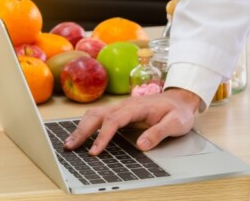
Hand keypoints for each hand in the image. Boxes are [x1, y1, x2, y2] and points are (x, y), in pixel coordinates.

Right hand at [64, 88, 200, 154]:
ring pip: (97, 113)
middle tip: (70, 146)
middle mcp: (126, 105)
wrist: (179, 99)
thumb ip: (159, 133)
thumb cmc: (178, 111)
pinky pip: (101, 115)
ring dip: (82, 127)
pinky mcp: (122, 110)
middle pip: (99, 114)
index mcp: (138, 107)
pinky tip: (83, 133)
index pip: (115, 120)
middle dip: (83, 130)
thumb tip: (141, 145)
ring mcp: (123, 106)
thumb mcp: (175, 123)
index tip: (94, 151)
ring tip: (71, 142)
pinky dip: (88, 124)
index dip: (103, 136)